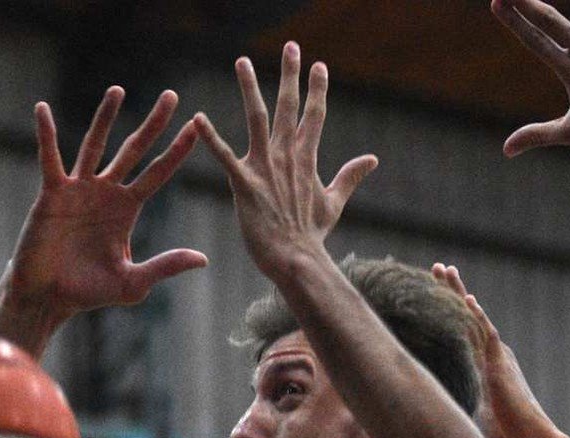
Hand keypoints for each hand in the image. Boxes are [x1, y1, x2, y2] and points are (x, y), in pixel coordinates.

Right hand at [0, 86, 207, 355]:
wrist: (47, 298)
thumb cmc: (87, 293)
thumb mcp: (132, 281)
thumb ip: (164, 266)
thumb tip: (203, 259)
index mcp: (127, 209)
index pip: (158, 173)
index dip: (176, 151)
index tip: (196, 126)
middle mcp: (105, 192)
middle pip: (134, 150)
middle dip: (153, 124)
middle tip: (172, 95)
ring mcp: (78, 189)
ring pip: (95, 144)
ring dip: (106, 117)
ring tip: (119, 90)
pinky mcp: (52, 193)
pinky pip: (50, 159)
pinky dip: (47, 135)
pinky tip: (42, 110)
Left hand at [193, 44, 377, 282]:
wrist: (296, 260)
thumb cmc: (310, 235)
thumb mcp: (333, 202)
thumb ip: (349, 177)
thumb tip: (372, 159)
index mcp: (305, 158)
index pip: (314, 115)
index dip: (317, 89)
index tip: (319, 65)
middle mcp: (286, 156)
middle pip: (289, 106)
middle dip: (290, 75)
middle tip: (291, 46)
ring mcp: (265, 168)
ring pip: (256, 118)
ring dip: (249, 88)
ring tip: (242, 61)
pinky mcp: (244, 184)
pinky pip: (224, 156)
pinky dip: (210, 137)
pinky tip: (197, 117)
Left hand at [431, 264, 555, 437]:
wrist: (530, 436)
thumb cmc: (502, 429)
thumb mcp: (469, 410)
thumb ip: (451, 401)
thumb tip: (425, 406)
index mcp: (483, 359)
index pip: (462, 327)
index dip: (448, 308)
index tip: (431, 287)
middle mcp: (490, 352)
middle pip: (467, 315)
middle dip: (451, 291)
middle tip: (437, 267)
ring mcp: (495, 356)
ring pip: (474, 318)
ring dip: (459, 294)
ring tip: (446, 270)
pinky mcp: (500, 365)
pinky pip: (487, 337)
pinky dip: (477, 318)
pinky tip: (467, 300)